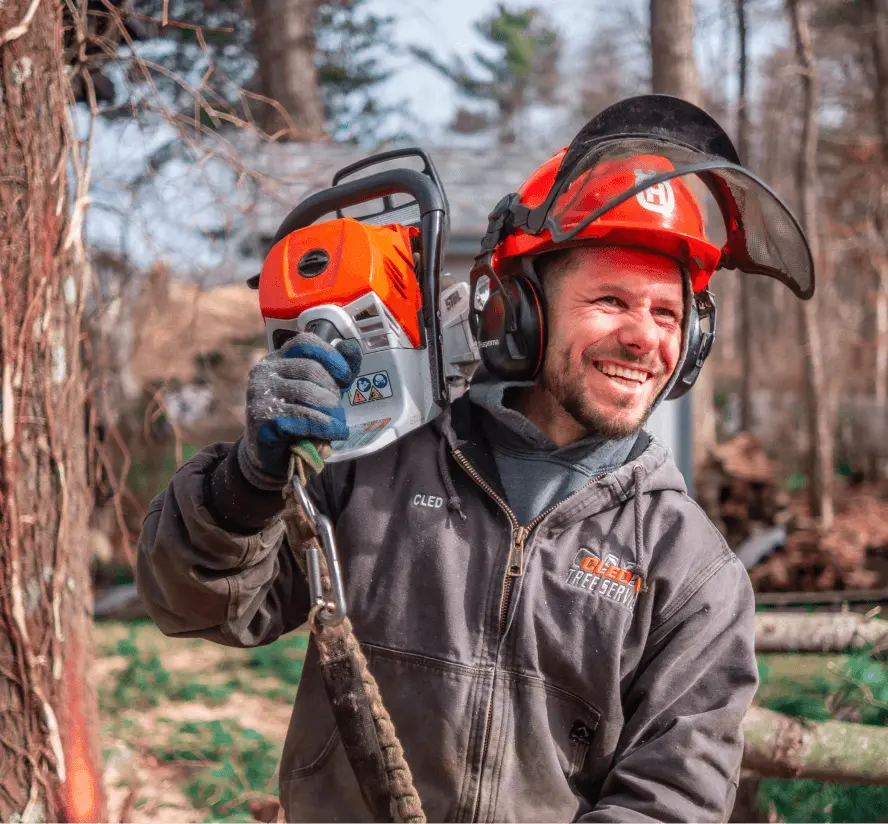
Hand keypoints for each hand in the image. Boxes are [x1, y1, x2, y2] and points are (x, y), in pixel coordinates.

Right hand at [238, 332, 361, 489]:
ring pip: (308, 393)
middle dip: (332, 392)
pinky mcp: (262, 418)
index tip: (346, 377)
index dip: (331, 356)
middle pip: (311, 369)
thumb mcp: (318, 393)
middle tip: (338, 411)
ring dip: (331, 412)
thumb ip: (334, 372)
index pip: (305, 343)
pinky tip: (335, 433)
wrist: (272, 457)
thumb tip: (352, 347)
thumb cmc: (298, 420)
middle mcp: (264, 372)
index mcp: (276, 359)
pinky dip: (326, 426)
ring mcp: (259, 394)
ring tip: (338, 424)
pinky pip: (303, 417)